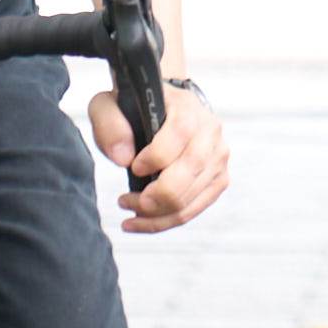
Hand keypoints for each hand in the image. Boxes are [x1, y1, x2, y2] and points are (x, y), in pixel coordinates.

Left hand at [94, 81, 232, 233]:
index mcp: (187, 107)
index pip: (180, 133)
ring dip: (156, 213)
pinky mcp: (217, 180)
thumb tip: (123, 158)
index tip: (133, 167)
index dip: (156, 156)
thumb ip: (110, 126)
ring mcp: (217, 158)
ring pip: (192, 197)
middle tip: (125, 201)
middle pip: (191, 170)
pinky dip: (165, 221)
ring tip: (128, 209)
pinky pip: (194, 209)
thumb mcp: (109, 106)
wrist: (162, 112)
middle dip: (156, 195)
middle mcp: (210, 131)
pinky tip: (142, 221)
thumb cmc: (134, 110)